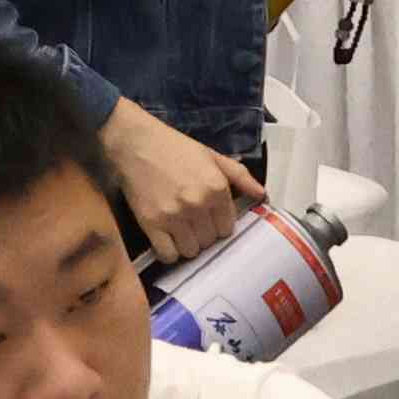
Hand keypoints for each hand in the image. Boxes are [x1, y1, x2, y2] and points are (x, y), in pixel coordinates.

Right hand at [100, 100, 252, 257]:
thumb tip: (262, 195)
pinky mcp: (151, 224)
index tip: (209, 217)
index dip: (218, 224)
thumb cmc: (174, 148)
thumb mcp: (211, 155)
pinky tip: (167, 239)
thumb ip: (240, 175)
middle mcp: (198, 204)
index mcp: (216, 188)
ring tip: (179, 229)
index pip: (227, 228)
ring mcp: (174, 216)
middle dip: (203, 234)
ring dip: (187, 244)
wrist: (135, 142)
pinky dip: (169, 252)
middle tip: (192, 221)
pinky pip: (167, 255)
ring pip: (191, 251)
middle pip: (210, 241)